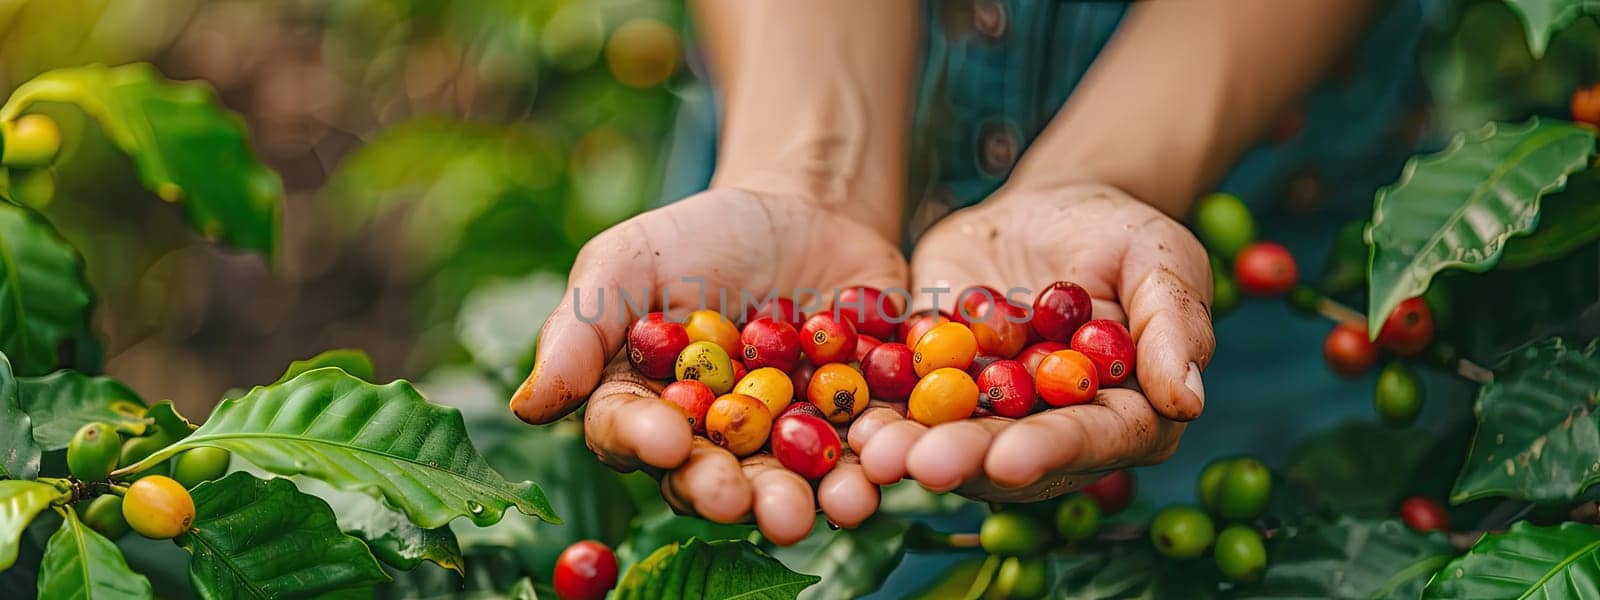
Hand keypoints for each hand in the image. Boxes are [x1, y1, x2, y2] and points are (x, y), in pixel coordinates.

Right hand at [509, 189, 906, 543]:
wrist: (807, 206)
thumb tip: (528, 406)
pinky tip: (891, 463)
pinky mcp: (859, 424)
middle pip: (713, 478)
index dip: (644, 440)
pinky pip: (867, 450)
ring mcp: (788, 440)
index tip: (665, 439)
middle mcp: (714, 442)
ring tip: (831, 503)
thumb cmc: (702, 234)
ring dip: (813, 497)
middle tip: (744, 497)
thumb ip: (580, 328)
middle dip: (730, 492)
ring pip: (794, 481)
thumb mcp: (629, 260)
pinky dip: (880, 459)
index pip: (630, 435)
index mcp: (647, 408)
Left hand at [851, 184, 1213, 501]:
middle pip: (1012, 456)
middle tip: (920, 464)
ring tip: (872, 450)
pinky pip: (905, 413)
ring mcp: (993, 420)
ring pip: (953, 445)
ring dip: (911, 452)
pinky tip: (847, 419)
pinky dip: (879, 418)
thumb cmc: (1116, 230)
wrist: (1040, 211)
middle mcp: (1057, 432)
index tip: (1009, 457)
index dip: (1050, 450)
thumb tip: (1188, 399)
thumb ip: (1174, 321)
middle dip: (966, 460)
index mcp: (1127, 413)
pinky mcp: (939, 395)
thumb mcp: (1156, 253)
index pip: (1095, 440)